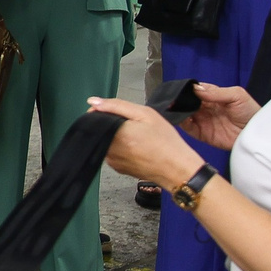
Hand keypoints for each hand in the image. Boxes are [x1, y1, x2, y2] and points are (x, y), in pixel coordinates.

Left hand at [84, 97, 206, 188]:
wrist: (177, 169)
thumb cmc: (165, 142)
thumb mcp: (145, 114)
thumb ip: (116, 106)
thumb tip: (93, 101)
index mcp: (114, 134)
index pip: (93, 118)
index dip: (103, 111)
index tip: (117, 111)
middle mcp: (109, 149)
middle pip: (99, 130)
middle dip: (111, 123)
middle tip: (132, 123)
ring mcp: (112, 161)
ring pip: (105, 141)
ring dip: (115, 135)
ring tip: (137, 135)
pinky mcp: (118, 168)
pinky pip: (112, 152)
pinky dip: (120, 147)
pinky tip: (137, 146)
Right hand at [178, 83, 259, 151]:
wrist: (257, 134)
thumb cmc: (251, 112)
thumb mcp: (237, 95)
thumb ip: (216, 92)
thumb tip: (195, 88)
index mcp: (213, 96)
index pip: (194, 90)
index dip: (187, 89)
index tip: (181, 89)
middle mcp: (205, 108)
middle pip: (186, 101)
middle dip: (179, 99)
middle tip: (175, 98)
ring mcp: (203, 120)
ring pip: (184, 113)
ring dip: (178, 110)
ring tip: (175, 107)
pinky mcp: (202, 134)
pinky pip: (188, 128)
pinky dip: (181, 122)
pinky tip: (181, 117)